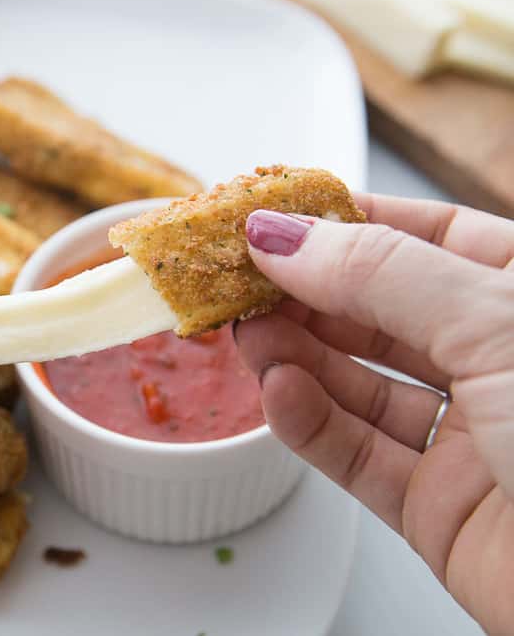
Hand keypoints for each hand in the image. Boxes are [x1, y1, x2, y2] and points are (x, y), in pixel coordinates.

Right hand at [235, 194, 513, 633]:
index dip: (350, 224)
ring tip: (246, 334)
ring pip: (362, 384)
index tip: (275, 218)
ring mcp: (472, 438)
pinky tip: (280, 394)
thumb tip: (285, 236)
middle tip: (239, 278)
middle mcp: (504, 364)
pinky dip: (310, 424)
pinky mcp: (440, 508)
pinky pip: (359, 456)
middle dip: (306, 293)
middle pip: (382, 312)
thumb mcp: (497, 322)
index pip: (431, 238)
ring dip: (297, 356)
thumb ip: (381, 274)